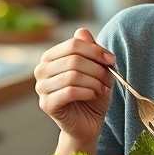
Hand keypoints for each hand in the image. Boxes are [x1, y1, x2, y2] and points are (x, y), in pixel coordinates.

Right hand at [35, 28, 115, 148]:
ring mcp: (41, 88)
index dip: (95, 50)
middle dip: (97, 69)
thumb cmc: (92, 94)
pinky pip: (69, 92)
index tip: (111, 59)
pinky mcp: (47, 104)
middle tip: (108, 79)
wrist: (88, 123)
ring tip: (102, 89)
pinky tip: (94, 95)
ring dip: (94, 82)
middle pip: (73, 59)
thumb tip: (83, 31)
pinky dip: (87, 92)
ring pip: (72, 76)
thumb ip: (90, 50)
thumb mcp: (97, 69)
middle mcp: (42, 70)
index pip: (73, 44)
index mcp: (51, 57)